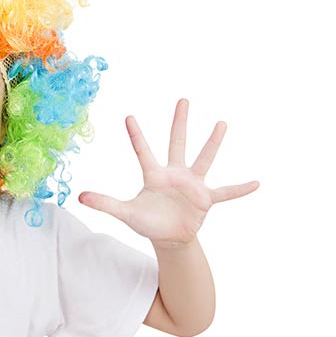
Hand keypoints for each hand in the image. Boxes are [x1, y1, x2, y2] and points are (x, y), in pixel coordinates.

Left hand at [78, 99, 258, 247]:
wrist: (169, 237)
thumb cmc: (147, 221)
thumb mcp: (125, 213)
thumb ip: (104, 203)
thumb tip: (78, 196)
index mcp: (154, 175)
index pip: (142, 151)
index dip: (135, 136)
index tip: (128, 117)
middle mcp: (174, 174)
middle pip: (176, 142)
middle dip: (179, 122)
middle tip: (182, 99)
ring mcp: (192, 185)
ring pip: (204, 159)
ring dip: (212, 143)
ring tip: (221, 123)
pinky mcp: (206, 199)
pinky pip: (226, 193)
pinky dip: (240, 189)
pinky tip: (256, 183)